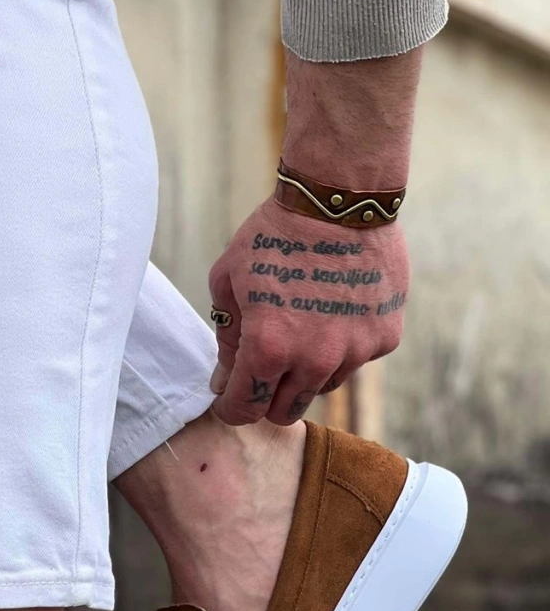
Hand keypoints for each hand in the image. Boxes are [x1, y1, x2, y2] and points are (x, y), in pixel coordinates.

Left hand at [207, 195, 407, 425]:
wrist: (340, 199)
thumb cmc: (276, 234)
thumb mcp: (229, 281)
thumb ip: (227, 338)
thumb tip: (224, 382)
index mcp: (269, 348)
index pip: (244, 410)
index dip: (231, 407)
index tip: (230, 397)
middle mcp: (315, 359)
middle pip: (285, 411)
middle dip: (268, 397)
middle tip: (264, 368)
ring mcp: (355, 351)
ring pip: (322, 387)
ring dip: (307, 371)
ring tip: (304, 325)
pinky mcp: (385, 338)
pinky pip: (356, 359)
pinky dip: (343, 346)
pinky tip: (336, 308)